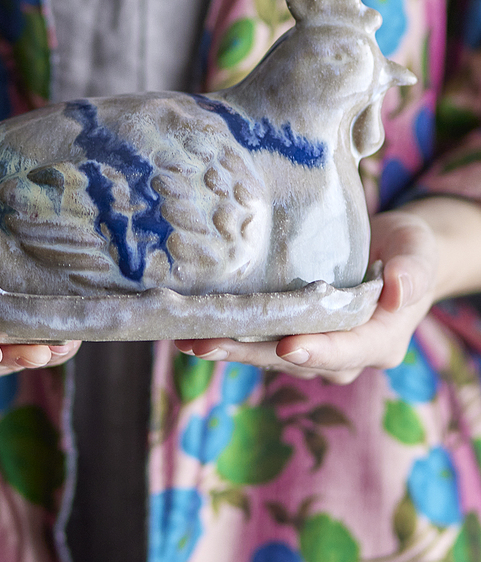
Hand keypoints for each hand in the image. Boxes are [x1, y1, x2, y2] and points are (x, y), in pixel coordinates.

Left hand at [176, 207, 439, 383]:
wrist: (392, 254)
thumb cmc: (408, 249)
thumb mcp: (418, 250)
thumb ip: (412, 270)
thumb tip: (400, 292)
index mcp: (381, 340)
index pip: (348, 350)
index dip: (318, 350)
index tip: (289, 346)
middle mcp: (346, 355)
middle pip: (297, 359)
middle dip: (251, 353)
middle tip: (209, 345)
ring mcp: (318, 348)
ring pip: (271, 355)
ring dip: (232, 348)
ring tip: (190, 339)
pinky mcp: (296, 335)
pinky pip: (262, 341)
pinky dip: (232, 336)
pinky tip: (195, 329)